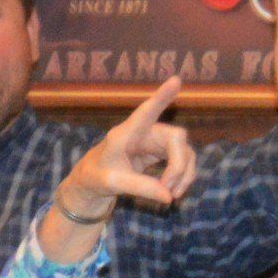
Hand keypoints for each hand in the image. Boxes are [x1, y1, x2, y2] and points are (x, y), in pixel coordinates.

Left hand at [57, 77, 194, 220]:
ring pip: (184, 151)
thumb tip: (169, 196)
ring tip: (171, 196)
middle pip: (176, 138)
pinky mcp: (160, 151)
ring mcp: (154, 141)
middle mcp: (143, 132)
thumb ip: (140, 187)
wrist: (93, 180)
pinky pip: (182, 161)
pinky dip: (182, 177)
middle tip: (170, 191)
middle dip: (179, 165)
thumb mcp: (113, 184)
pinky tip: (171, 192)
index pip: (144, 113)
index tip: (175, 80)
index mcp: (124, 134)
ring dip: (183, 174)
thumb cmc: (96, 176)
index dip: (160, 98)